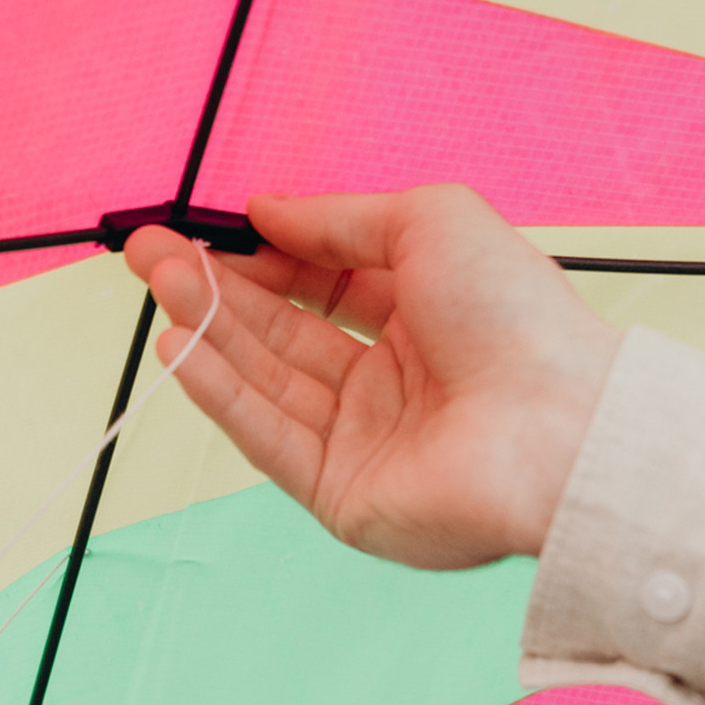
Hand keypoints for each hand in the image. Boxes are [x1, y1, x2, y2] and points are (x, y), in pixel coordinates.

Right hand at [124, 185, 622, 566]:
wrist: (554, 426)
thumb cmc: (517, 318)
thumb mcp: (429, 222)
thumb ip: (338, 219)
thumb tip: (266, 210)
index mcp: (426, 319)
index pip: (323, 287)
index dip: (263, 258)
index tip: (205, 231)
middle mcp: (393, 383)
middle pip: (281, 332)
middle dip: (214, 289)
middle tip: (150, 253)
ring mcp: (365, 442)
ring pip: (265, 380)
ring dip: (206, 329)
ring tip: (157, 282)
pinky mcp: (341, 494)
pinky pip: (266, 437)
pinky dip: (217, 391)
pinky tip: (177, 345)